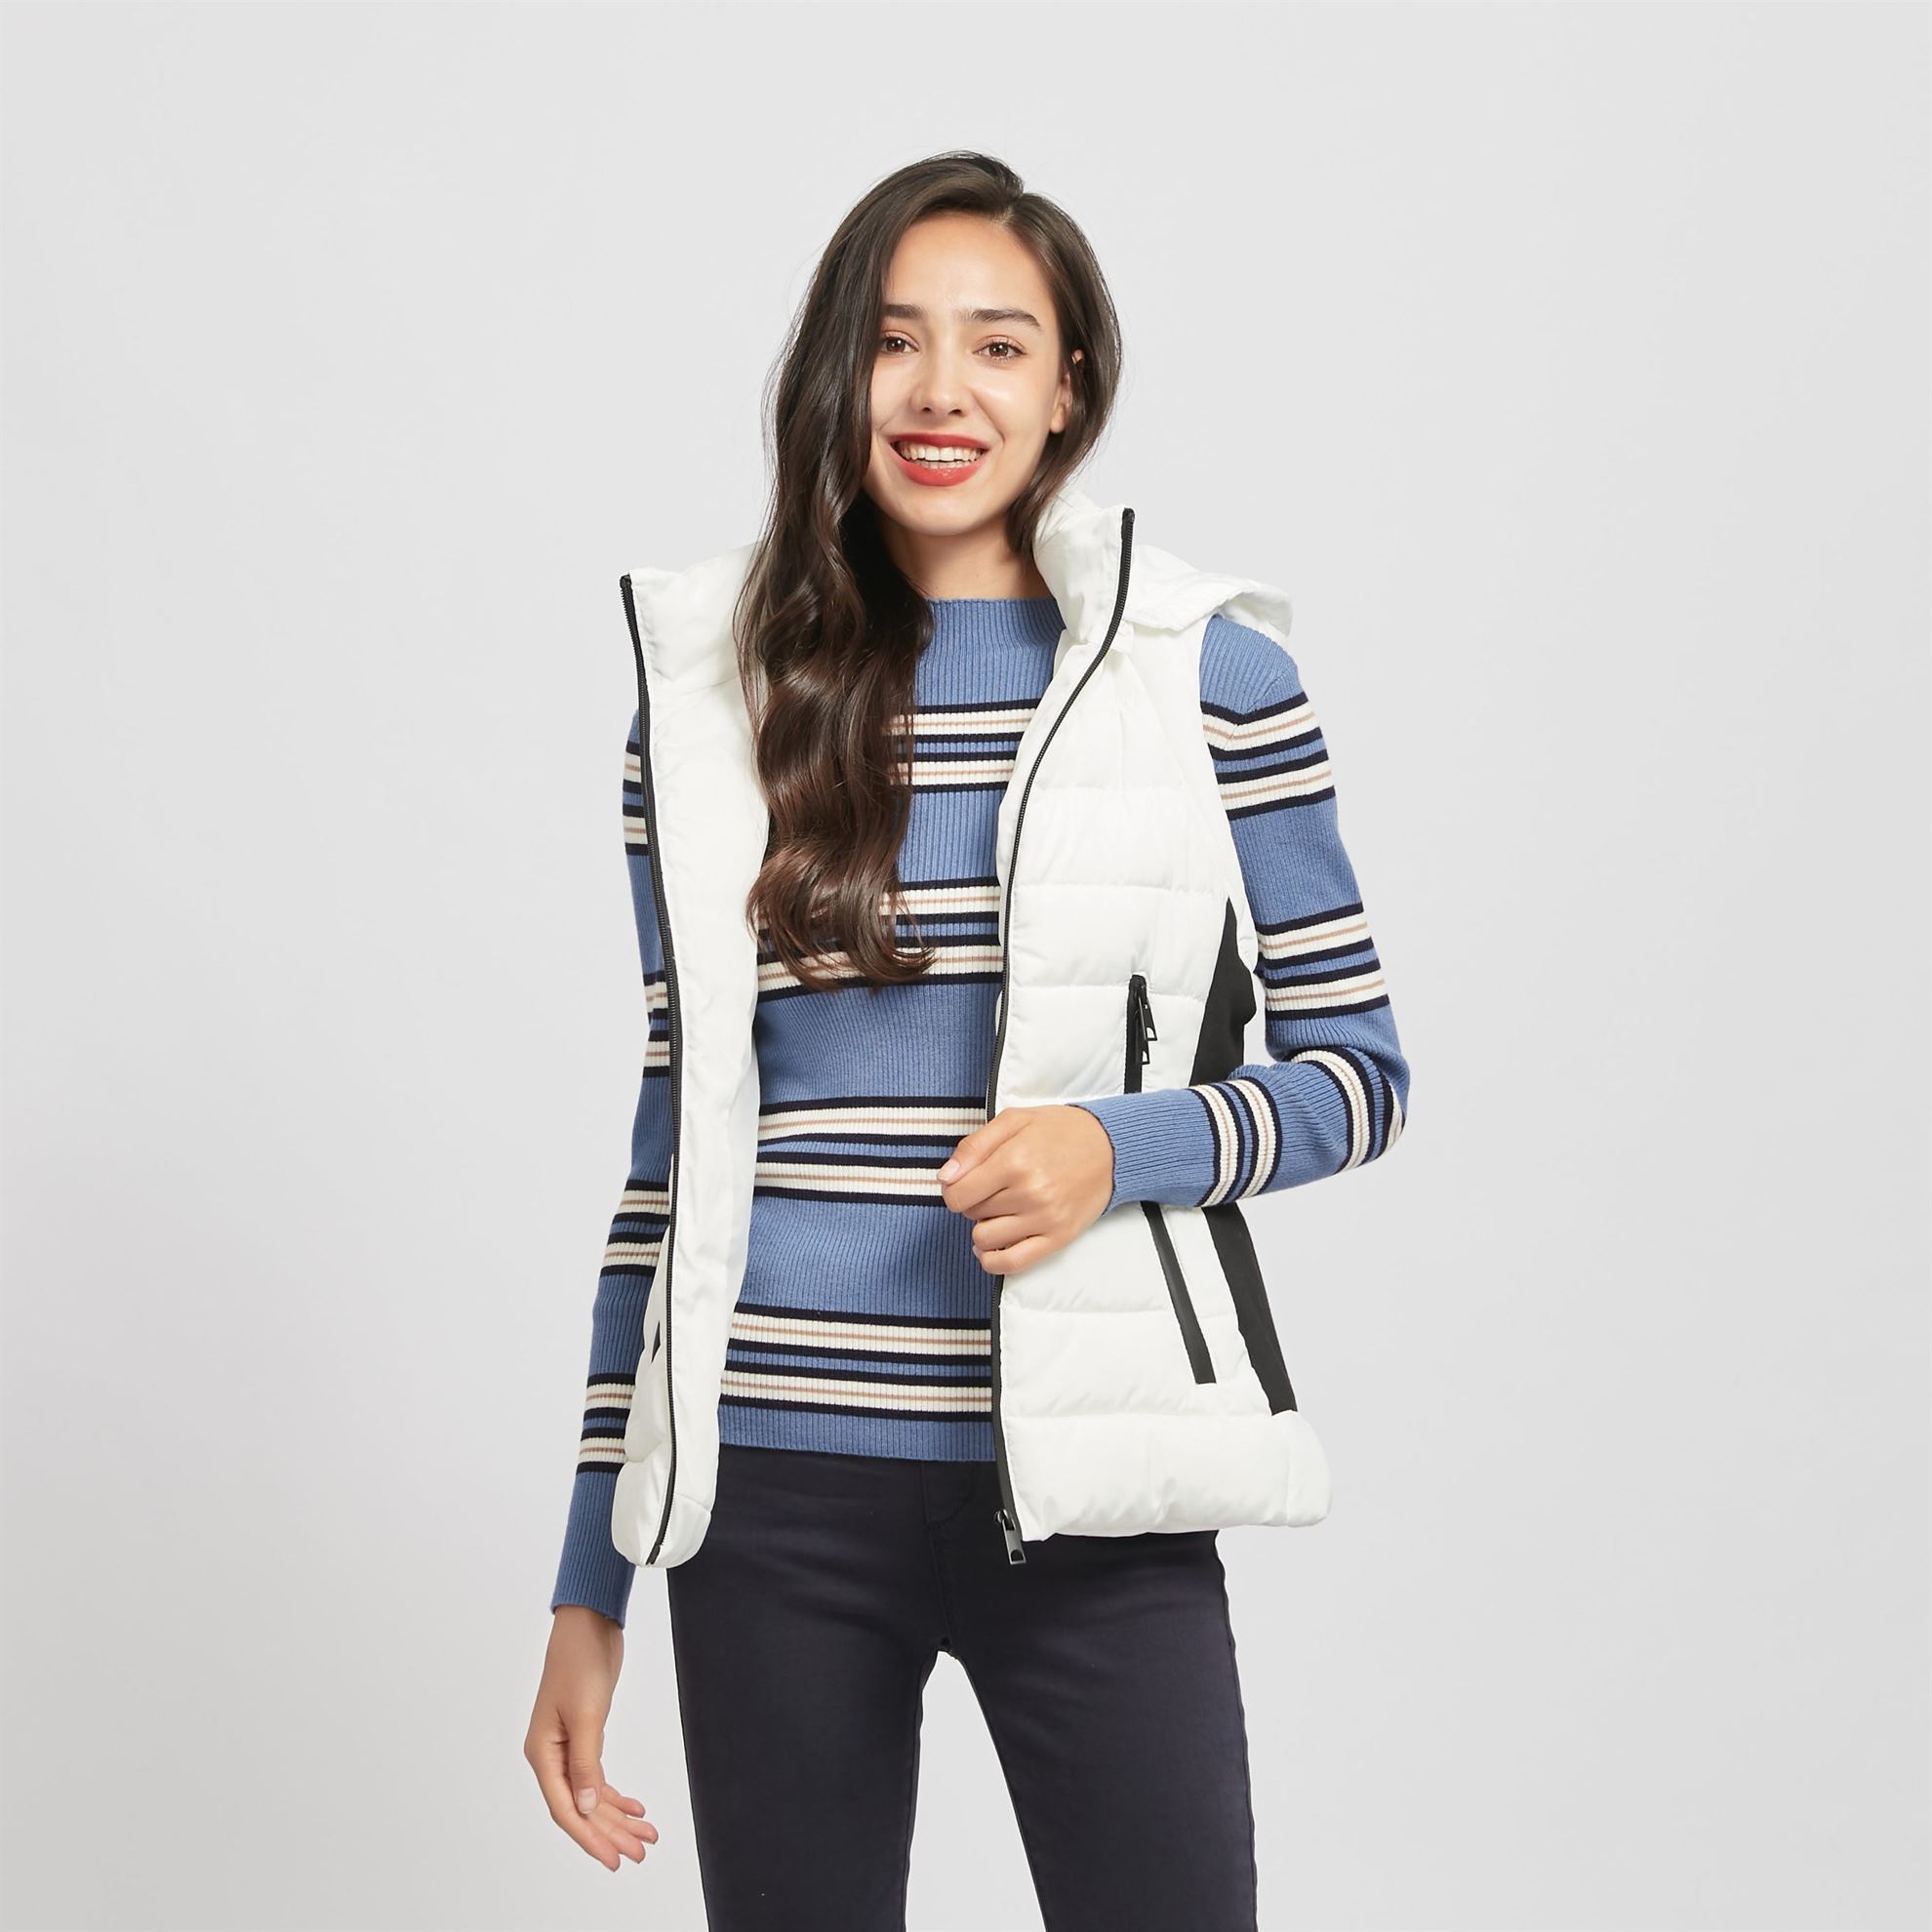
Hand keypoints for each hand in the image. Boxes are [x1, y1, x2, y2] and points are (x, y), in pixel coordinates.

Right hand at [525, 1605, 659, 1870]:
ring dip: (617, 1816)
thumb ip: (585, 1763)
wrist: (588, 1625)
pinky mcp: (585, 1735)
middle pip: (581, 1807)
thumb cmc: (580, 1663)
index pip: (566, 1809)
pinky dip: (615, 1794)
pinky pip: (597, 1777)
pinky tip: (636, 1807)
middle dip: (610, 1832)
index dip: (589, 1838)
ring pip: (591, 1795)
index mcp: (542, 1753)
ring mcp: (567, 1746)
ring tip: (646, 1835)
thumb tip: (584, 1808)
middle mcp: (551, 1755)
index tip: (614, 1859)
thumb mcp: (585, 1714)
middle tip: (640, 1852)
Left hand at [936, 1104, 1114, 1275]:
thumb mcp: (1014, 1120)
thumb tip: (945, 1177)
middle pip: (971, 1214)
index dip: (952, 1189)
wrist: (1111, 1147)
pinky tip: (991, 1245)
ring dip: (983, 1226)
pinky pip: (1011, 1264)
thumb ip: (974, 1146)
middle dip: (974, 1200)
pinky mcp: (1058, 1238)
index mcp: (1014, 1161)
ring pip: (985, 1239)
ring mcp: (1044, 1219)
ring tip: (999, 1209)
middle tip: (993, 1186)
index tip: (964, 1181)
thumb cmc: (1060, 1130)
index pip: (957, 1194)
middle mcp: (1029, 1193)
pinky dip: (992, 1260)